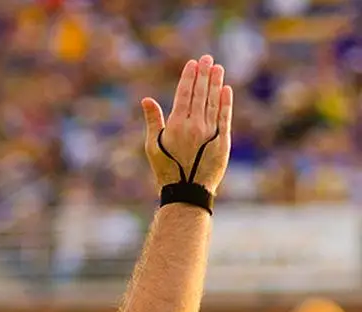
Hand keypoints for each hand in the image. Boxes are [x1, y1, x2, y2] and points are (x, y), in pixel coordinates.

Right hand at [141, 55, 232, 194]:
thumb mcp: (153, 146)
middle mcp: (194, 125)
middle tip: (207, 58)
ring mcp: (209, 131)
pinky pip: (224, 116)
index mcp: (176, 125)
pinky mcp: (222, 140)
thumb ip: (153, 121)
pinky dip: (226, 102)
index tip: (193, 63)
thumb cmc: (166, 170)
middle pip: (200, 94)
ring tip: (217, 68)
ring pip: (213, 101)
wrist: (186, 191)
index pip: (184, 95)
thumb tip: (146, 99)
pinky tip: (226, 89)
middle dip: (203, 74)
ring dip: (215, 83)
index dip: (189, 77)